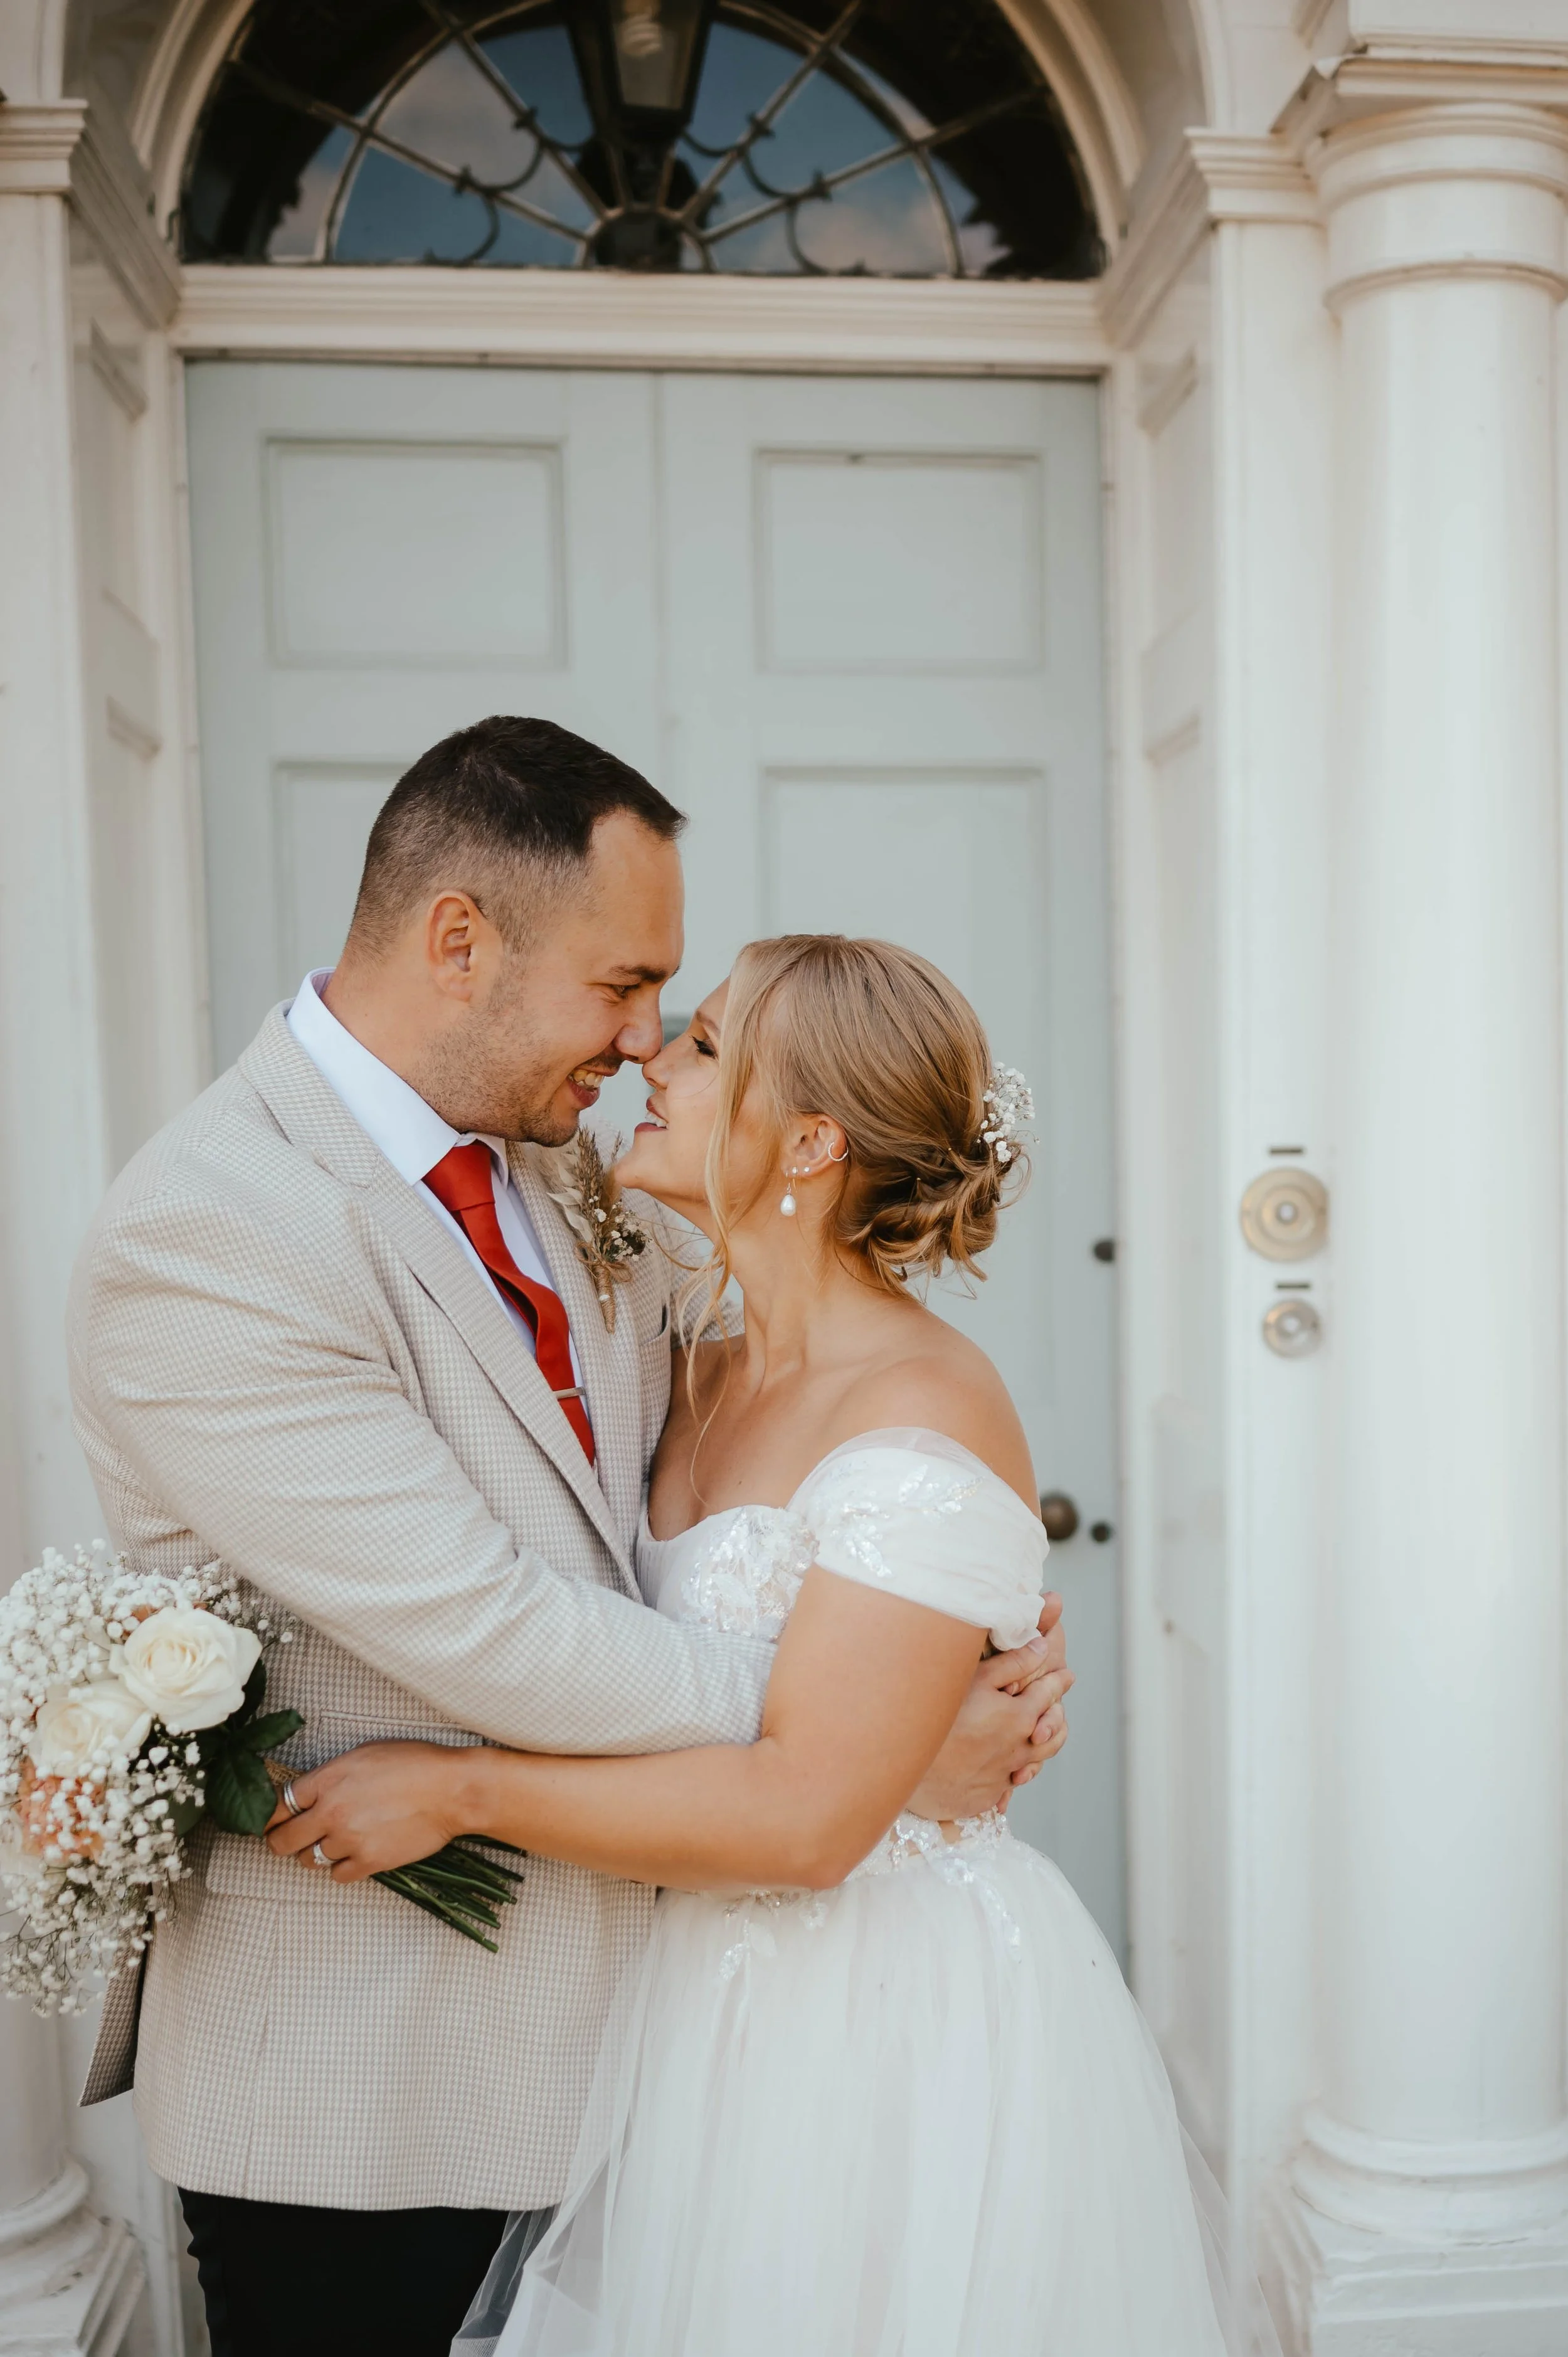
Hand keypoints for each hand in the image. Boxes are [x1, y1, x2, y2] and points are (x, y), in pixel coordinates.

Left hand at [264, 1741, 470, 1881]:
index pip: (277, 1805)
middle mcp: (331, 1811)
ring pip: (309, 1860)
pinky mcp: (369, 1862)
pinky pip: (337, 1875)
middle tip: (290, 1838)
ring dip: (315, 1852)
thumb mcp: (364, 1754)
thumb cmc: (414, 1764)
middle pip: (282, 1841)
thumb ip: (330, 1776)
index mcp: (328, 1779)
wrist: (452, 1790)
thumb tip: (307, 1794)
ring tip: (333, 1841)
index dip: (269, 1816)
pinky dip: (341, 1867)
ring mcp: (349, 1839)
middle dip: (281, 1841)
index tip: (271, 1821)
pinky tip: (354, 1853)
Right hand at [908, 1593, 1071, 1820]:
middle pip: (1053, 1736)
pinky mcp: (986, 1797)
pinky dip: (1008, 1772)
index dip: (1059, 1681)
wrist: (909, 1765)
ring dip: (1037, 1749)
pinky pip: (1006, 1784)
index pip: (1050, 1694)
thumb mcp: (977, 1679)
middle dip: (1058, 1719)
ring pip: (1034, 1764)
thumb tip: (1043, 1647)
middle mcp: (1019, 1750)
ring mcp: (1003, 1776)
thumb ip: (1014, 1663)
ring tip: (1035, 1738)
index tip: (1067, 1675)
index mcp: (1021, 1718)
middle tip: (1056, 1710)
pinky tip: (997, 1764)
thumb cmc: (941, 1715)